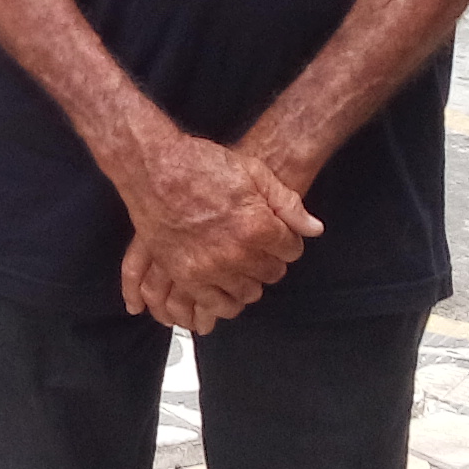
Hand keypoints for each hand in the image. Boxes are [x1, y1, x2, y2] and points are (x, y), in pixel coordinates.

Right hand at [115, 136, 319, 325]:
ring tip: (241, 264)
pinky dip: (225, 300)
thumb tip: (313, 228)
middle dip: (269, 260)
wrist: (154, 168)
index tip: (278, 235)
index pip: (291, 250)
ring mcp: (209, 268)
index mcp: (257, 226)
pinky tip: (226, 286)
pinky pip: (215, 304)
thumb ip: (287, 203)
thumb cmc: (202, 165)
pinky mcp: (185, 276)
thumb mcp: (254, 172)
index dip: (286, 241)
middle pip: (271, 273)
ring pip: (247, 292)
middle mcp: (236, 253)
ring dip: (249, 280)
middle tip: (258, 247)